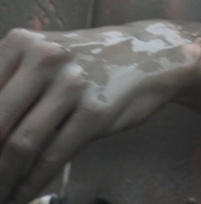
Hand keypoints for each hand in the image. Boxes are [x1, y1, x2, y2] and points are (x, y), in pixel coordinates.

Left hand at [0, 22, 197, 202]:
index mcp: (23, 42)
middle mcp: (46, 58)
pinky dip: (30, 182)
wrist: (154, 54)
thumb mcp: (46, 59)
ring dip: (2, 177)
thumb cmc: (92, 62)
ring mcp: (73, 83)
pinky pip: (52, 155)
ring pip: (18, 143)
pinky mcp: (96, 111)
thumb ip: (10, 86)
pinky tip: (20, 193)